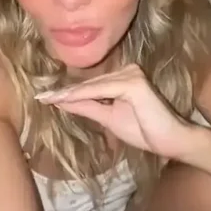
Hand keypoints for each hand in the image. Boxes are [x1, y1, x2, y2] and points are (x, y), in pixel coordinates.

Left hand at [35, 64, 191, 158]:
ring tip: (48, 99)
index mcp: (124, 77)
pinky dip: (83, 95)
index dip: (68, 92)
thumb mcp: (109, 118)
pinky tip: (64, 99)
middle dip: (66, 92)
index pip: (92, 85)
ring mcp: (132, 74)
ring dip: (70, 94)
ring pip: (94, 86)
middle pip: (90, 84)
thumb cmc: (144, 130)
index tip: (43, 98)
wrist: (170, 140)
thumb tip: (61, 101)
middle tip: (40, 97)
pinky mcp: (134, 83)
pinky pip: (102, 90)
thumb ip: (87, 107)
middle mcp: (129, 70)